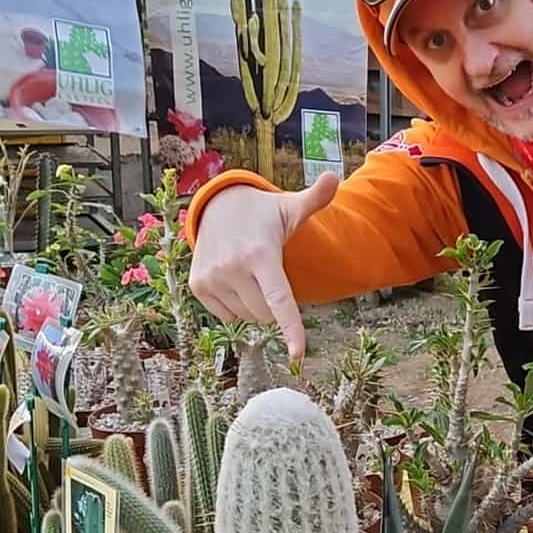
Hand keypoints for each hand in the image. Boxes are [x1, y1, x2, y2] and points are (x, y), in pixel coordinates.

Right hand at [188, 174, 339, 360]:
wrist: (217, 207)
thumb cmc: (264, 214)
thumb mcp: (289, 207)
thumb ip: (316, 198)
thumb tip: (334, 177)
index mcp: (260, 254)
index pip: (279, 299)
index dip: (291, 329)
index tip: (298, 355)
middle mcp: (232, 268)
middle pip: (265, 315)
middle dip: (273, 305)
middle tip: (269, 276)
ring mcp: (211, 278)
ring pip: (247, 317)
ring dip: (255, 305)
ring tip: (250, 274)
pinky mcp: (198, 286)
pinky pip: (227, 316)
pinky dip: (236, 306)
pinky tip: (233, 280)